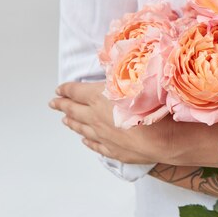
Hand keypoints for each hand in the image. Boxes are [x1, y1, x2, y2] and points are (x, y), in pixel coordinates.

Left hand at [49, 81, 174, 163]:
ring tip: (65, 120)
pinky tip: (85, 139)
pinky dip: (88, 141)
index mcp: (98, 97)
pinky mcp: (114, 150)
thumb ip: (121, 73)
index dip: (66, 89)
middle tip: (54, 103)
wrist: (163, 137)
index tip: (59, 89)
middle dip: (62, 105)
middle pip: (74, 110)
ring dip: (72, 123)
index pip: (76, 91)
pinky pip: (96, 145)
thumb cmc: (151, 107)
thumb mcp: (135, 79)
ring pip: (82, 128)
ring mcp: (103, 136)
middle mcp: (96, 117)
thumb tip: (115, 66)